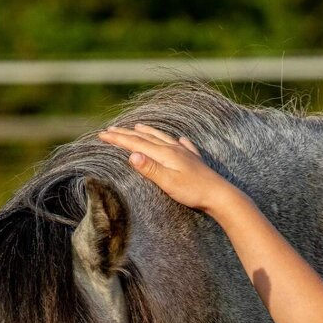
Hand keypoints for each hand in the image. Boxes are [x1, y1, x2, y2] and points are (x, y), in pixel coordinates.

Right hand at [97, 122, 230, 212]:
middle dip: (126, 134)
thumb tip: (131, 155)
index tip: (102, 135)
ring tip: (138, 127)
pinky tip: (178, 140)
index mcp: (164, 154)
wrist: (220, 195)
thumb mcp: (168, 182)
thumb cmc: (193, 192)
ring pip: (162, 138)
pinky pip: (182, 145)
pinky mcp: (194, 160)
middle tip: (110, 130)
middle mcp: (174, 149)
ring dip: (147, 132)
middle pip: (146, 138)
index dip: (118, 139)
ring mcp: (185, 153)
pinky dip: (174, 140)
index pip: (136, 144)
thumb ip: (150, 169)